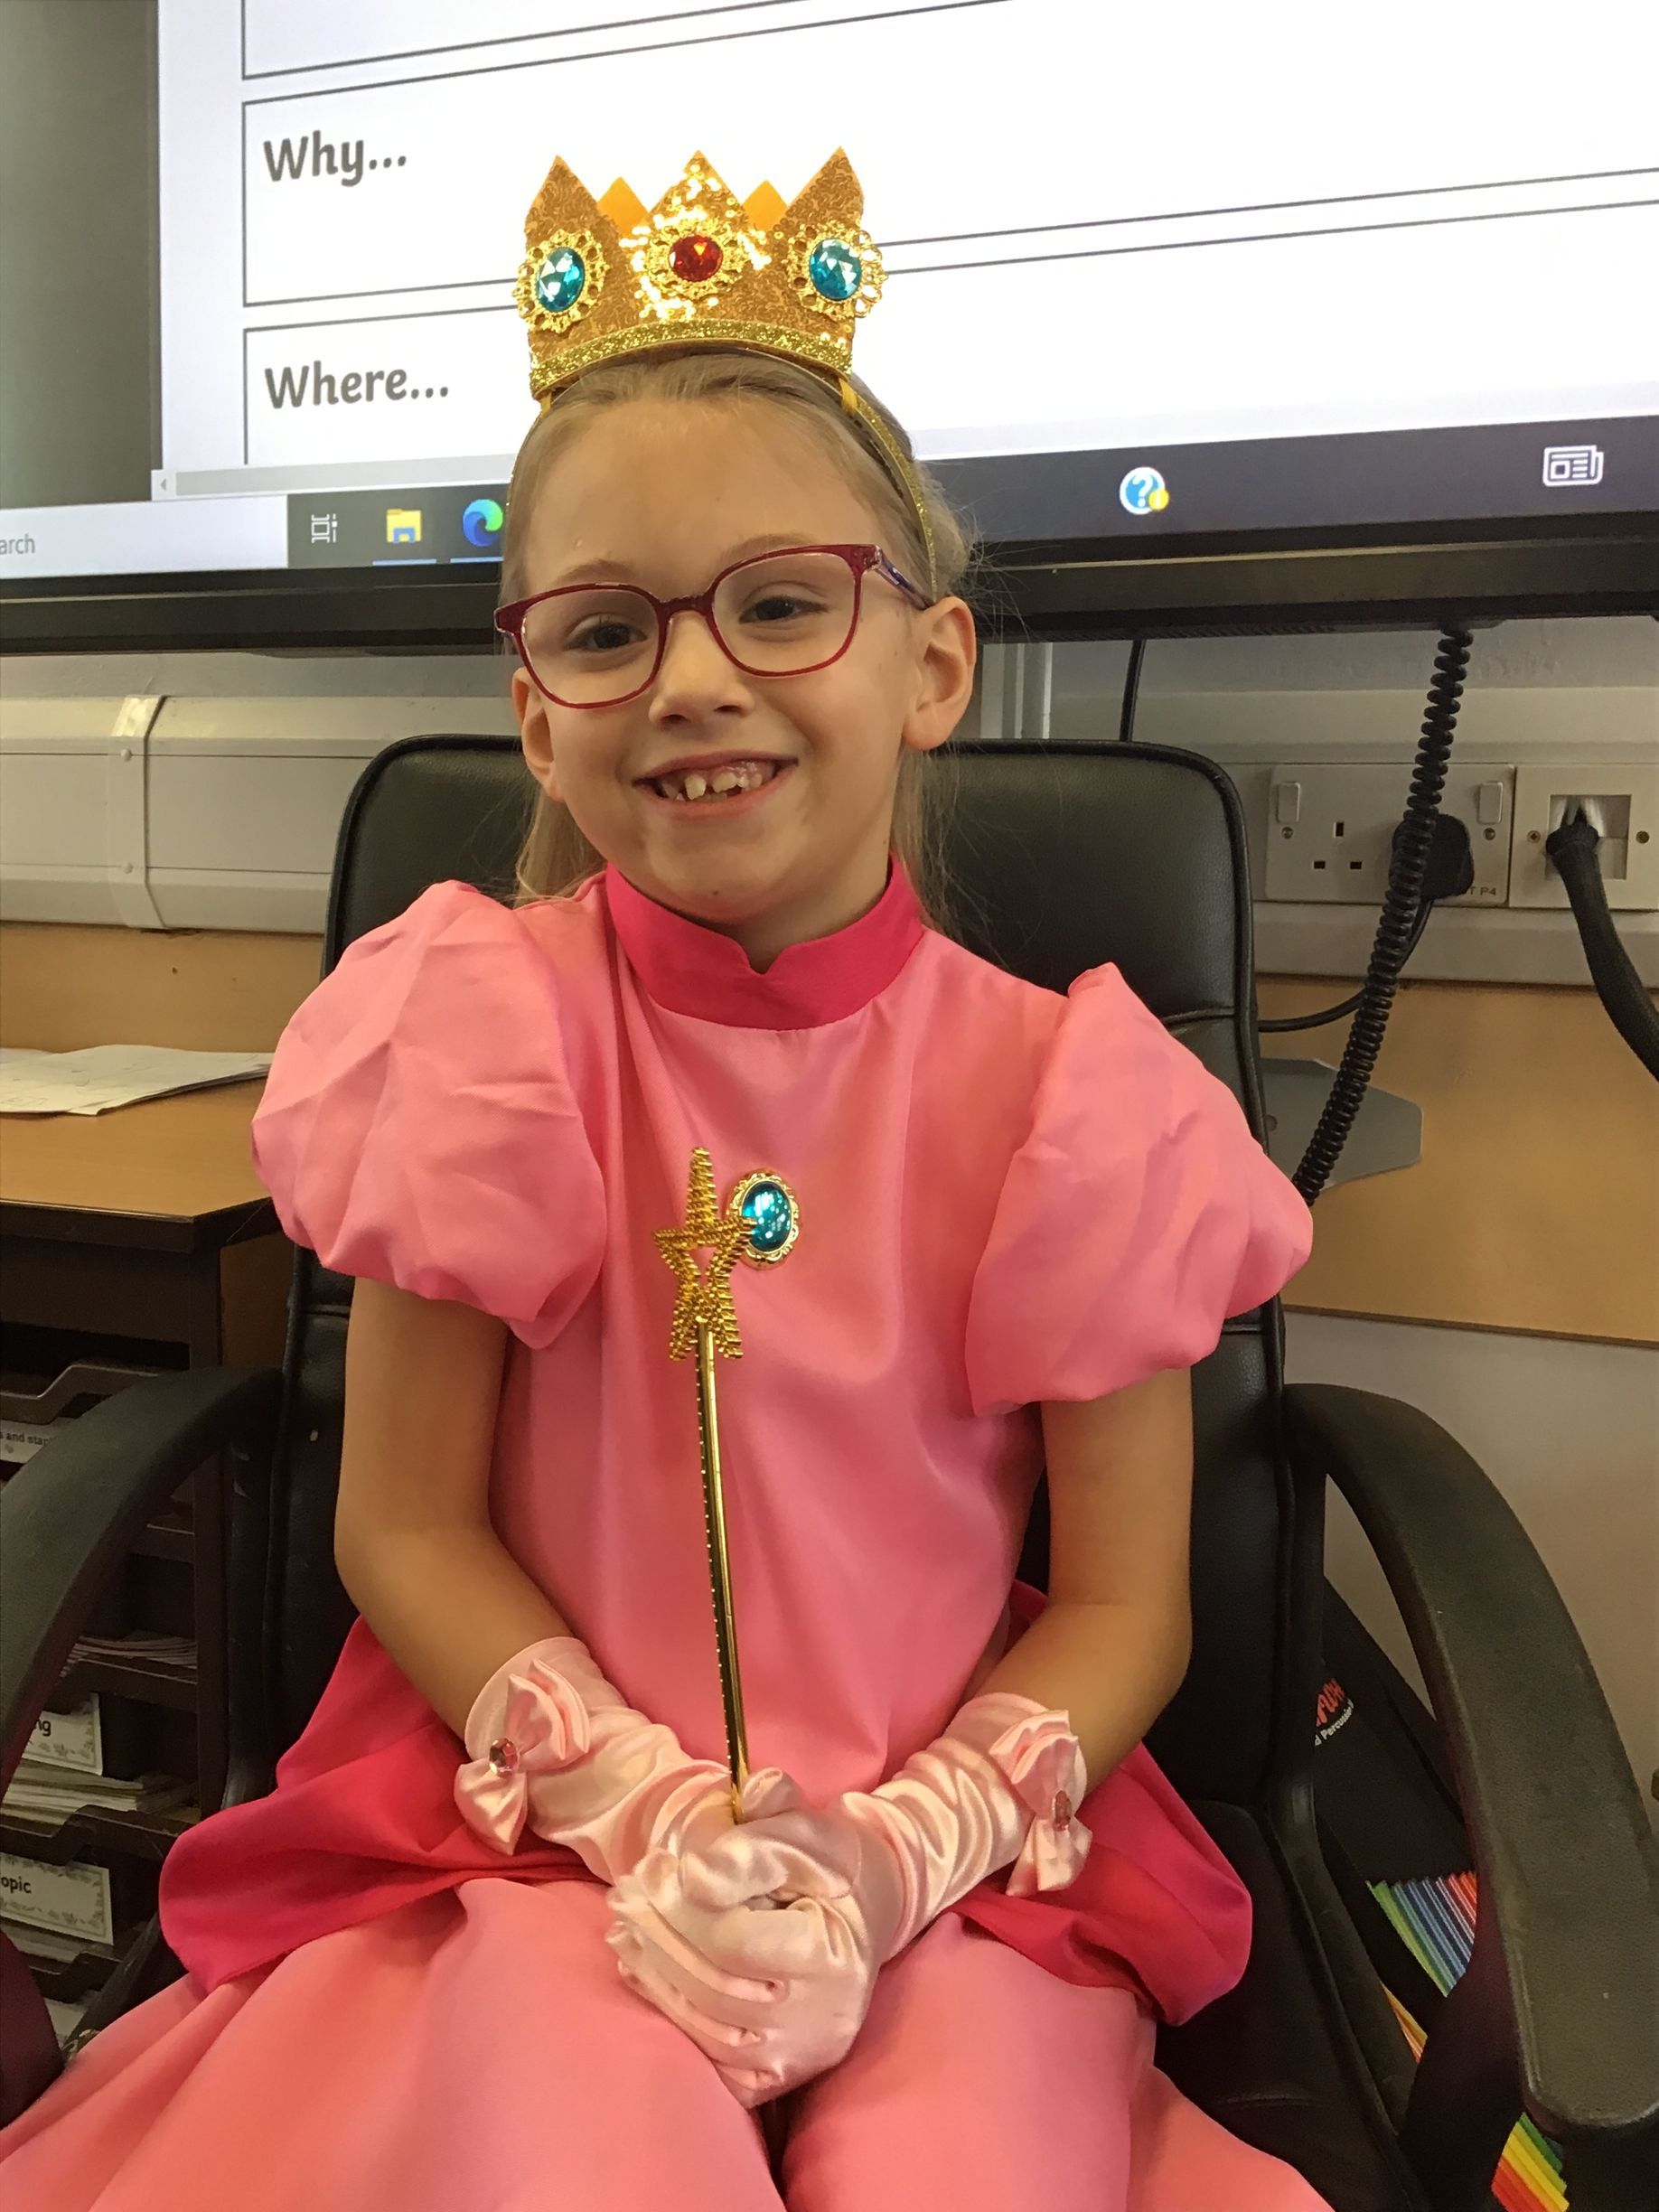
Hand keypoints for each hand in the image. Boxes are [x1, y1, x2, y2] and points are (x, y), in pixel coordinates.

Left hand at [606, 1692, 1090, 2104]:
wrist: (872, 1906)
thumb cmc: (832, 1862)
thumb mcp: (804, 1828)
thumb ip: (755, 1836)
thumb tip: (697, 1872)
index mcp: (834, 1953)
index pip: (737, 1939)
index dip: (684, 1906)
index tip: (653, 1869)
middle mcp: (824, 2016)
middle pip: (714, 1985)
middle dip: (658, 1937)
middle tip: (622, 1897)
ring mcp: (803, 2053)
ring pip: (708, 2027)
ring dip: (655, 1977)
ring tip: (624, 1931)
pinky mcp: (783, 2074)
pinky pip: (716, 2062)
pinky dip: (675, 2022)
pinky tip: (646, 1977)